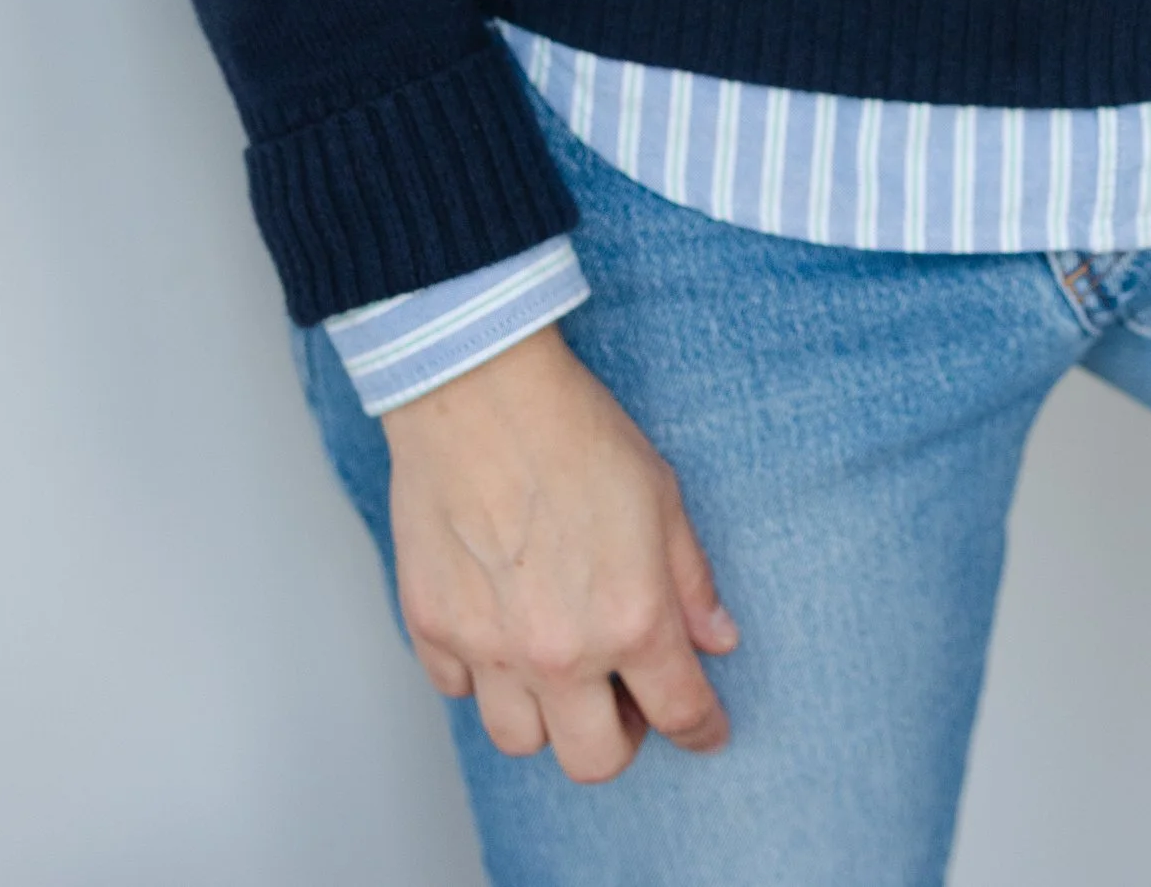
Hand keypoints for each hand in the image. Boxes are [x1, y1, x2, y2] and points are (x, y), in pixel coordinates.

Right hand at [381, 324, 738, 782]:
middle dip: (619, 738)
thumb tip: (717, 640)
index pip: (680, 712)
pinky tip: (498, 626)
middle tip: (623, 700)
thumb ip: (691, 580)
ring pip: (520, 741)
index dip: (703, 729)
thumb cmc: (573, 429)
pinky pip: (458, 690)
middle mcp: (560, 651)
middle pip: (593, 761)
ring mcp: (489, 647)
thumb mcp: (662, 495)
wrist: (479, 388)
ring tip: (558, 666)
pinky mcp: (433, 628)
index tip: (707, 731)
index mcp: (631, 618)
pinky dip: (480, 674)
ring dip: (546, 715)